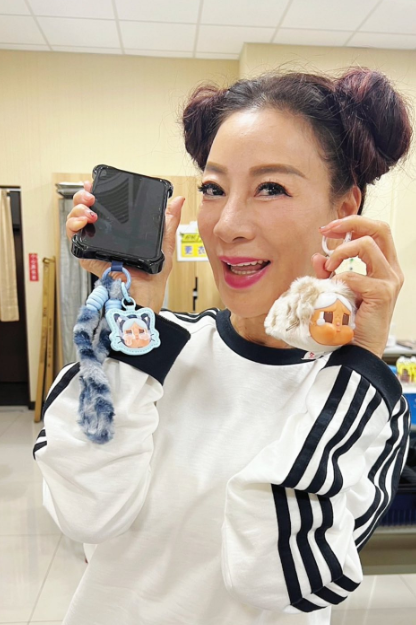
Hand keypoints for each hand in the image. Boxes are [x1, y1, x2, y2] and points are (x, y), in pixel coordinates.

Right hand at [67, 181, 184, 312]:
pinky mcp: (88, 255)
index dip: (98, 193)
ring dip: (78, 210)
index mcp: (121, 231)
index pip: (105, 207)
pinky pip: (74, 238)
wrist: (144, 295)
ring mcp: (95, 245)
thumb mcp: (164, 243)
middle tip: (91, 195)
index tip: (96, 183)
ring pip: (76, 221)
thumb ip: (168, 221)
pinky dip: (74, 227)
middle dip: (84, 197)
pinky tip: (83, 222)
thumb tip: (177, 201)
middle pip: (86, 210)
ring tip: (89, 210)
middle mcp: (105, 236)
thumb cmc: (153, 277)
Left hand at [311, 216, 403, 358]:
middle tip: (328, 231)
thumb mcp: (337, 289)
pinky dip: (339, 278)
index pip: (376, 230)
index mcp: (385, 265)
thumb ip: (329, 271)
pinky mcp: (382, 293)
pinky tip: (335, 289)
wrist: (358, 349)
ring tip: (329, 265)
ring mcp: (389, 281)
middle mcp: (392, 270)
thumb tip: (317, 256)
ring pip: (367, 245)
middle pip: (380, 228)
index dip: (353, 223)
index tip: (329, 229)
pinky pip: (354, 275)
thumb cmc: (351, 320)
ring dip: (341, 251)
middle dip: (351, 223)